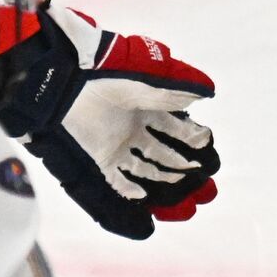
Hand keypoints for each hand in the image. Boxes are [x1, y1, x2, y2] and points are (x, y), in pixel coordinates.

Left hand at [0, 3, 218, 239]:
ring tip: (185, 204)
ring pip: (147, 170)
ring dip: (165, 185)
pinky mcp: (98, 157)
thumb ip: (179, 85)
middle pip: (167, 155)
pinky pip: (116, 182)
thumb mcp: (149, 76)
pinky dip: (129, 193)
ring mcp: (117, 144)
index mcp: (149, 106)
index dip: (196, 143)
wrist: (66, 79)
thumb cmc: (107, 72)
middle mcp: (135, 127)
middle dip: (187, 173)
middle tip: (206, 192)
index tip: (210, 157)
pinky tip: (143, 204)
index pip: (179, 130)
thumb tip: (209, 92)